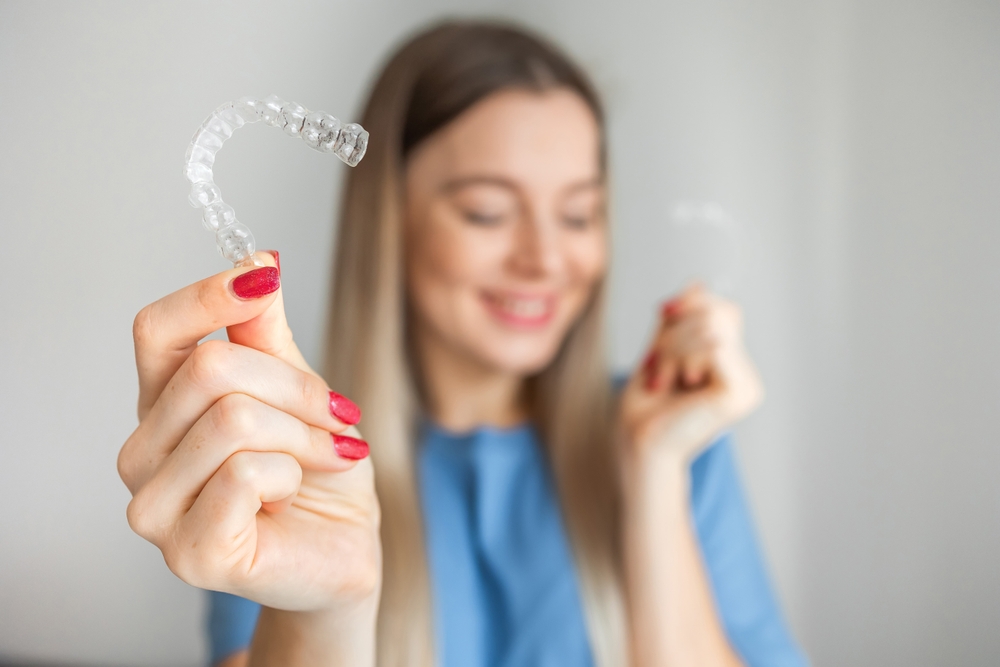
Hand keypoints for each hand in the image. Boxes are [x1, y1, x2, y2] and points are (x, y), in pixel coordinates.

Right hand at [117, 254, 380, 613]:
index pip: (156, 330)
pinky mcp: (188, 552)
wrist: (345, 546)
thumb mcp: (300, 390)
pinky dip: (293, 476)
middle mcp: (144, 455)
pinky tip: (292, 499)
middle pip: (211, 370)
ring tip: (322, 459)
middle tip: (337, 416)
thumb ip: (266, 335)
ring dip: (304, 435)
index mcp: (164, 407)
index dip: (207, 296)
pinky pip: (247, 474)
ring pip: (233, 420)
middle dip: (297, 389)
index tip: (262, 279)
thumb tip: (258, 263)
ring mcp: (156, 508)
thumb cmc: (318, 472)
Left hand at [619, 285, 762, 465]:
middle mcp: (745, 375)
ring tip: (662, 378)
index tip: (663, 312)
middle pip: (718, 313)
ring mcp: (748, 385)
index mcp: (730, 366)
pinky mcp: (741, 392)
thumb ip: (680, 321)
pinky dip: (683, 358)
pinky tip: (676, 384)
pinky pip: (715, 346)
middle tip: (655, 364)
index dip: (692, 302)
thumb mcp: (661, 350)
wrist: (638, 444)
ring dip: (673, 348)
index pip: (723, 310)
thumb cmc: (646, 408)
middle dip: (676, 330)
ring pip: (712, 327)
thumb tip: (698, 283)